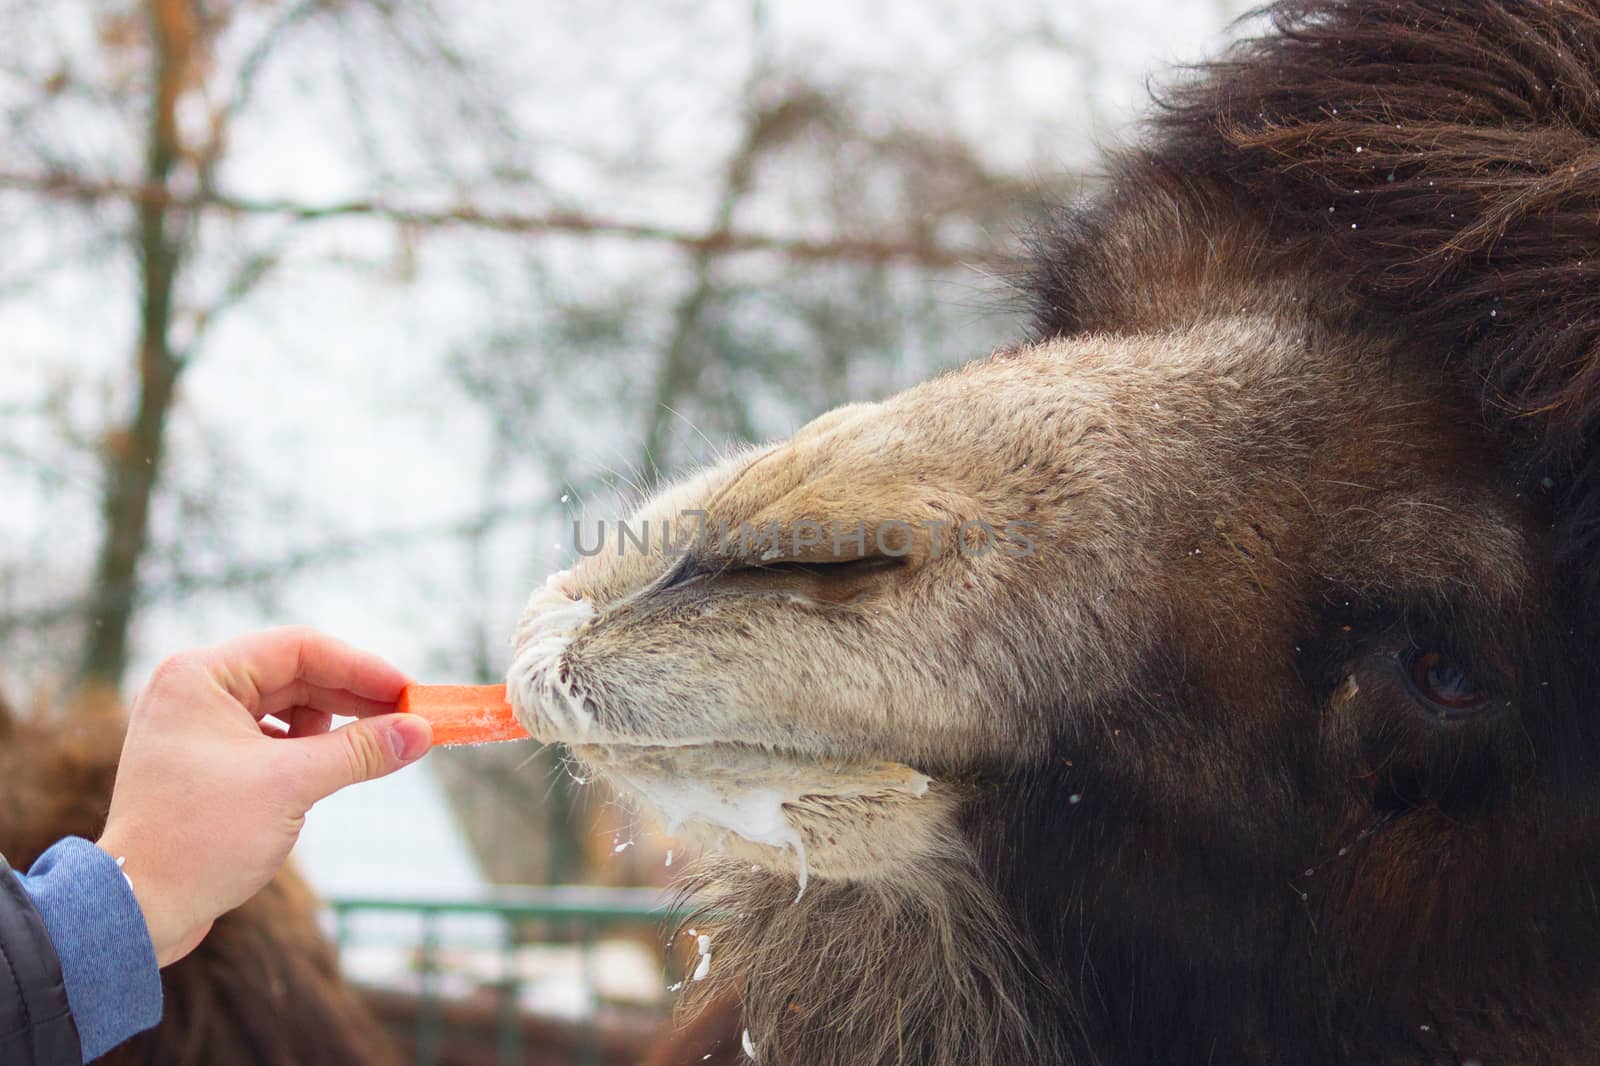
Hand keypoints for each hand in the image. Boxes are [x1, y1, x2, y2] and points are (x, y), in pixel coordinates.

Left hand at [95, 626, 433, 966]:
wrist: (136, 910)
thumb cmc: (199, 839)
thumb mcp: (291, 786)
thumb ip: (360, 751)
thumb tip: (420, 732)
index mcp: (201, 676)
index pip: (301, 649)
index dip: (362, 669)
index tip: (409, 695)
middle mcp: (196, 690)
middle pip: (297, 674)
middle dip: (355, 699)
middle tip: (408, 720)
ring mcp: (199, 725)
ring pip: (288, 707)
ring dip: (333, 726)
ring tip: (373, 750)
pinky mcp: (208, 760)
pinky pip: (273, 737)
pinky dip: (308, 749)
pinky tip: (331, 770)